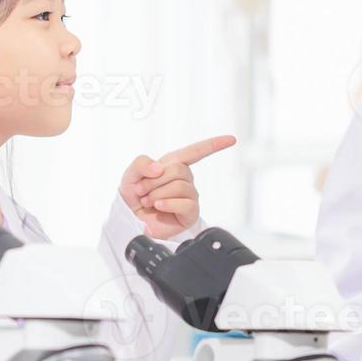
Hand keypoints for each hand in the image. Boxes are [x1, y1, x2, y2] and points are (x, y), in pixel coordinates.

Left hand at [119, 134, 235, 239]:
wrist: (131, 221)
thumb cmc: (134, 198)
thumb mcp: (130, 175)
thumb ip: (141, 164)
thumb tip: (159, 168)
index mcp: (173, 165)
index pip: (196, 151)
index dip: (214, 144)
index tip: (231, 139)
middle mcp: (184, 179)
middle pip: (178, 170)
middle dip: (154, 181)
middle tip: (142, 192)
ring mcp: (189, 195)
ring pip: (179, 186)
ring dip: (157, 194)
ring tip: (148, 202)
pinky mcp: (190, 212)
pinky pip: (184, 202)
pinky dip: (167, 204)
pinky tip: (159, 207)